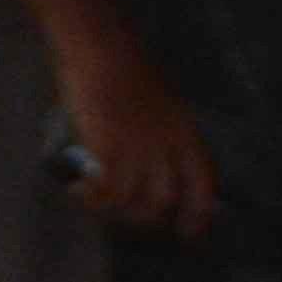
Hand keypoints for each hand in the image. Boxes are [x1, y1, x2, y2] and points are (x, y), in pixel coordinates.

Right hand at [52, 21, 217, 239]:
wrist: (102, 46)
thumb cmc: (123, 68)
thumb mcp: (158, 101)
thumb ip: (158, 133)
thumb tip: (146, 164)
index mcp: (185, 133)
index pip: (203, 185)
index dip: (198, 216)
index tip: (187, 234)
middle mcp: (168, 146)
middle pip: (165, 202)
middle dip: (145, 220)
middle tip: (122, 220)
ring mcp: (141, 149)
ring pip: (135, 204)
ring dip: (112, 211)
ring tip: (93, 201)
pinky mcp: (111, 149)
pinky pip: (107, 192)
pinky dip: (91, 198)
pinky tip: (78, 190)